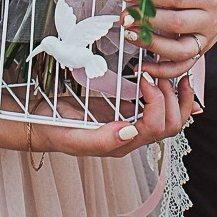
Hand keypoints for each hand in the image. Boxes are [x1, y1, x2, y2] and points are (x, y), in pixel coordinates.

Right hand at [32, 71, 197, 158]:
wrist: (41, 122)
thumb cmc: (54, 129)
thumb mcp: (73, 136)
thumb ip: (102, 139)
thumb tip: (131, 133)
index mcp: (121, 143)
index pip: (154, 126)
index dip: (156, 100)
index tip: (143, 76)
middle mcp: (130, 136)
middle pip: (170, 125)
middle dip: (173, 98)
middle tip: (159, 73)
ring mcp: (130, 123)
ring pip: (168, 117)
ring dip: (175, 96)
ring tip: (168, 72)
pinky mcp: (124, 111)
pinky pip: (154, 106)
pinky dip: (165, 92)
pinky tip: (161, 75)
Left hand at [121, 0, 216, 79]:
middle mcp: (209, 20)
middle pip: (175, 24)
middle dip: (146, 19)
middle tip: (125, 12)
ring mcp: (205, 38)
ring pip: (179, 50)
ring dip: (151, 45)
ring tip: (130, 33)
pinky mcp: (200, 49)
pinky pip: (183, 65)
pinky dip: (164, 71)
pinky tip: (144, 67)